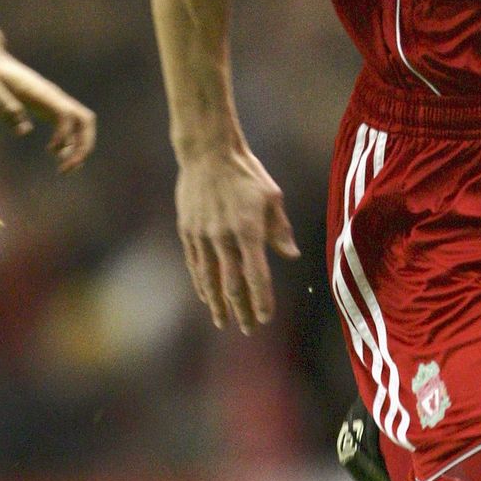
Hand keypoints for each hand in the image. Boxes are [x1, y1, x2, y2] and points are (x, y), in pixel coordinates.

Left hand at [0, 47, 95, 169]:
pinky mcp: (47, 108)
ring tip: (65, 169)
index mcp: (42, 94)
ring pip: (81, 125)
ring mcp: (53, 103)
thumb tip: (23, 128)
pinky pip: (69, 127)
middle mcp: (53, 98)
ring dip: (79, 148)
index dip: (64, 135)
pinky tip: (56, 155)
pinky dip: (68, 144)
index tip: (51, 151)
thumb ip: (5, 105)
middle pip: (85, 120)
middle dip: (83, 145)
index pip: (66, 114)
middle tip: (69, 167)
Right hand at [175, 146, 299, 332]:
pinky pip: (195, 265)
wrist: (208, 152)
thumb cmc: (246, 173)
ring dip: (218, 304)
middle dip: (241, 310)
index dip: (262, 300)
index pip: (257, 276)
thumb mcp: (271, 197)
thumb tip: (292, 256)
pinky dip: (201, 284)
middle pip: (232, 285)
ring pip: (210, 279)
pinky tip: (207, 296)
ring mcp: (202, 235)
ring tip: (224, 322)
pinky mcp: (188, 231)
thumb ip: (279, 230)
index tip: (266, 318)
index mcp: (249, 230)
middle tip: (248, 329)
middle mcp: (223, 237)